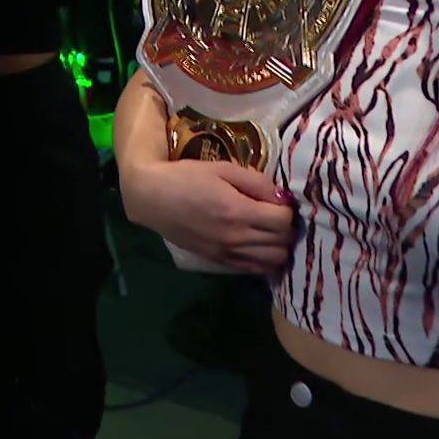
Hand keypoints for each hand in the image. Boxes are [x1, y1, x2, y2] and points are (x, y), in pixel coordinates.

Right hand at [122, 159, 296, 274]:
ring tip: (270, 231)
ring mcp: (227, 253)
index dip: (287, 209)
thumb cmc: (186, 177)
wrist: (152, 198)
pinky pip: (254, 269)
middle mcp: (236, 237)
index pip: (283, 220)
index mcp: (238, 211)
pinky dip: (264, 260)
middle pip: (282, 243)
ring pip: (273, 261)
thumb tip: (281, 196)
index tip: (279, 200)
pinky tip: (259, 245)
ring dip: (278, 246)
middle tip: (277, 214)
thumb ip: (256, 181)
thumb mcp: (222, 169)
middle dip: (286, 228)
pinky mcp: (219, 261)